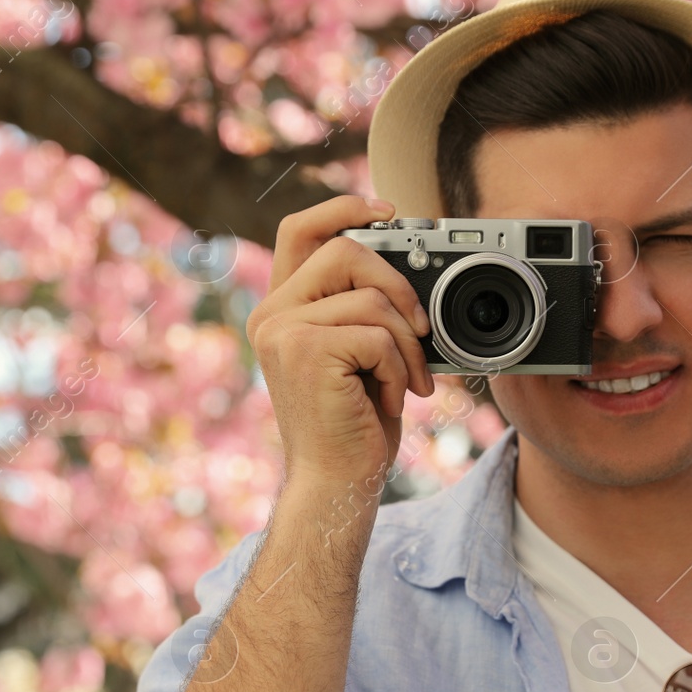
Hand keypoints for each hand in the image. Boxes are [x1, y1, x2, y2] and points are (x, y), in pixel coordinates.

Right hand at [244, 195, 435, 487]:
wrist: (335, 484)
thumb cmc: (352, 425)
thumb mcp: (357, 355)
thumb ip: (362, 309)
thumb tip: (409, 271)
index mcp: (280, 309)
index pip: (300, 229)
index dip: (343, 207)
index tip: (389, 213)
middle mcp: (271, 315)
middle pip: (344, 250)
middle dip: (398, 282)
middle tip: (420, 327)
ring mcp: (283, 332)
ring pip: (369, 298)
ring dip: (405, 343)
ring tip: (408, 380)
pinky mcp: (306, 353)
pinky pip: (376, 335)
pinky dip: (399, 368)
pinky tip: (391, 399)